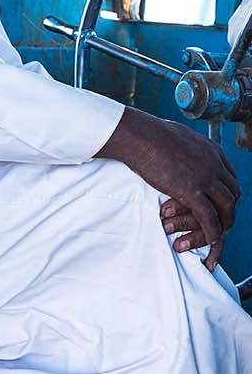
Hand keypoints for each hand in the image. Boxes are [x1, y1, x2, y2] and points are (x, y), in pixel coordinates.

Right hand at [95, 107, 238, 267]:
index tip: (217, 201)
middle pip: (233, 193)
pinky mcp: (192, 192)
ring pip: (226, 208)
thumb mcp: (176, 135)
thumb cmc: (148, 133)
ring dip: (223, 224)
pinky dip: (211, 232)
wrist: (139, 136)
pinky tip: (209, 240)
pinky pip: (209, 218)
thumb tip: (175, 145)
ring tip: (216, 234)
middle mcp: (214, 164)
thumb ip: (184, 146)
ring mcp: (205, 178)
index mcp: (211, 150)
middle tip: (219, 220)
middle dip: (228, 209)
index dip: (226, 192)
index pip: (229, 176)